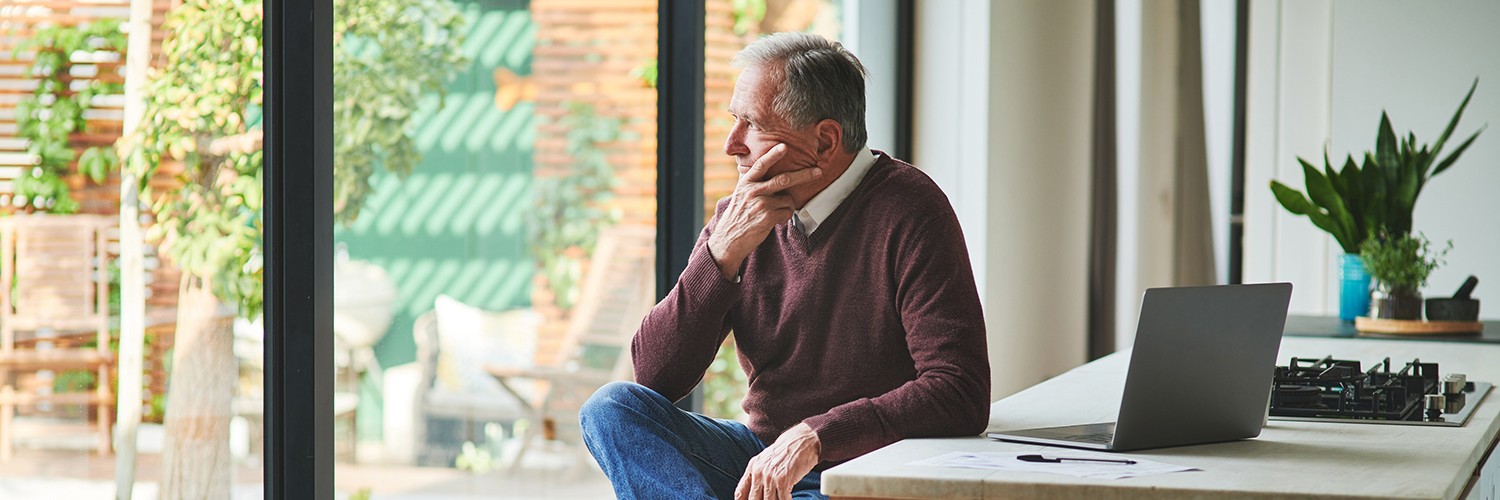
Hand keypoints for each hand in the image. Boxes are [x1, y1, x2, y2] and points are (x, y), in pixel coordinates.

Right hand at [707, 144, 823, 279]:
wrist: (729, 238)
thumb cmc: (738, 214)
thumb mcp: (740, 193)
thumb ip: (750, 180)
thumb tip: (756, 164)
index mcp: (746, 182)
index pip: (761, 165)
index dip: (773, 155)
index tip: (784, 146)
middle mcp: (753, 191)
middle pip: (784, 179)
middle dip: (804, 175)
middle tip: (818, 171)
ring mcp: (761, 204)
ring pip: (788, 199)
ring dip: (787, 206)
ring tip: (775, 211)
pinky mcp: (767, 217)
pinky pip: (787, 213)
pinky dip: (784, 217)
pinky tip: (772, 220)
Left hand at [735, 423, 820, 499]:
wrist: (801, 441)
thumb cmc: (785, 452)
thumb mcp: (765, 461)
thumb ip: (756, 475)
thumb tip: (752, 494)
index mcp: (752, 468)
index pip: (740, 493)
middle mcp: (758, 473)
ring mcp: (770, 477)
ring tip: (778, 499)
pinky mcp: (783, 480)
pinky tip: (788, 499)